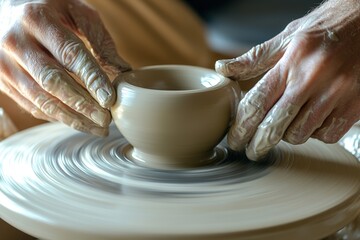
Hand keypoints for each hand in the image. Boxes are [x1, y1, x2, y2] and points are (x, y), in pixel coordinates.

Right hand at [0, 0, 130, 135]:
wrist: (8, 9)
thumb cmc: (51, 10)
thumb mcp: (78, 13)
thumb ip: (100, 42)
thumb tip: (124, 73)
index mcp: (37, 19)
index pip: (70, 54)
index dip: (92, 79)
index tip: (110, 100)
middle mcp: (16, 41)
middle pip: (53, 81)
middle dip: (83, 105)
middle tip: (106, 120)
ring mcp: (4, 63)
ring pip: (41, 99)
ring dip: (72, 118)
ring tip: (98, 128)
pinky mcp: (2, 80)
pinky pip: (31, 105)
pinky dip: (57, 117)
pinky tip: (78, 122)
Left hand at [215, 0, 359, 159]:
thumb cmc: (326, 27)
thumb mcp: (288, 36)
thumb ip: (255, 58)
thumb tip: (222, 69)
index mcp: (291, 61)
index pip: (257, 103)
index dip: (241, 127)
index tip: (234, 140)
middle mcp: (313, 79)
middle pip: (275, 126)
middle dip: (258, 144)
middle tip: (251, 151)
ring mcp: (338, 94)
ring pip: (301, 134)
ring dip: (287, 135)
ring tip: (285, 124)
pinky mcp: (356, 105)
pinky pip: (327, 135)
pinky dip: (315, 134)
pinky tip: (311, 120)